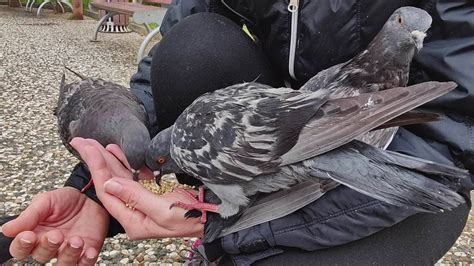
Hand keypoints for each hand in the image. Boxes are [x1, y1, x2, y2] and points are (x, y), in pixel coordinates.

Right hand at [2, 187, 107, 264]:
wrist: (91, 197)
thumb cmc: (65, 200)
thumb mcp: (46, 201)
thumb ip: (29, 216)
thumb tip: (5, 230)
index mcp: (35, 235)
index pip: (20, 249)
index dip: (22, 246)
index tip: (28, 236)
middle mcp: (50, 247)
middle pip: (41, 257)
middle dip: (48, 247)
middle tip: (56, 234)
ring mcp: (68, 251)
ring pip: (63, 265)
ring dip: (68, 255)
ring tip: (76, 240)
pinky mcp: (87, 252)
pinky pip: (84, 265)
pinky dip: (86, 261)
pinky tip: (89, 251)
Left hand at [70, 138, 203, 239]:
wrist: (215, 216)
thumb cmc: (193, 216)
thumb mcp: (164, 210)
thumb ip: (136, 197)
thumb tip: (110, 184)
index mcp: (134, 222)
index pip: (108, 192)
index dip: (97, 168)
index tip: (87, 149)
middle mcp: (134, 213)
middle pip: (109, 184)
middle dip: (96, 161)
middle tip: (81, 141)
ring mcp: (143, 204)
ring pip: (120, 179)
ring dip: (108, 160)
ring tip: (95, 143)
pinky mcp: (152, 195)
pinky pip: (133, 178)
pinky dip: (125, 163)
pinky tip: (117, 151)